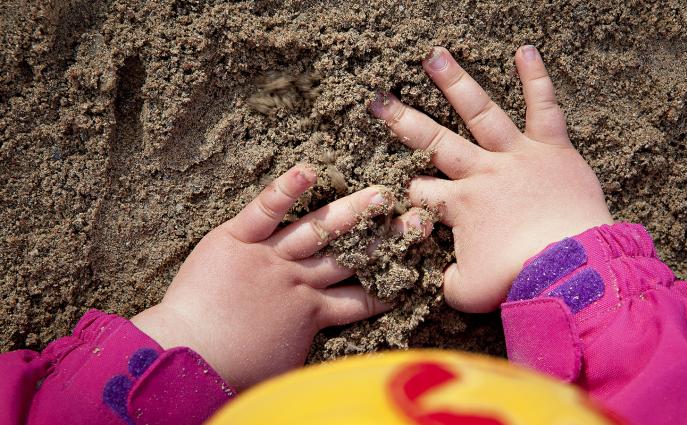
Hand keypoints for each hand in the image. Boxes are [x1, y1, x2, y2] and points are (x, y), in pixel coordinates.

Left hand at [131, 165, 430, 388]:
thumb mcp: (286, 366)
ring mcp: (269, 258)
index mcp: (310, 313)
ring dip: (351, 212)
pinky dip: (286, 190)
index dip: (388, 287)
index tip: (414, 272)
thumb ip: (313, 346)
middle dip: (387, 239)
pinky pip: (265, 210)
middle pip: (351, 257)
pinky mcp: (237, 239)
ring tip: (382, 194)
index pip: (360, 299)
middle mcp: (298, 282)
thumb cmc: (231, 369)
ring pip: (318, 230)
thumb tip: (333, 355)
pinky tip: (308, 170)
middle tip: (419, 219)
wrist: (186, 356)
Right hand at [370, 46, 612, 312]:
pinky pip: (543, 109)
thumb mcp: (467, 291)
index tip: (395, 187)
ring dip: (455, 84)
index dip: (405, 189)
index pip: (420, 191)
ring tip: (434, 55)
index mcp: (459, 206)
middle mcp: (481, 173)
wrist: (570, 267)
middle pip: (434, 143)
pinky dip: (535, 80)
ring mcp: (515, 156)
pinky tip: (525, 50)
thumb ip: (448, 279)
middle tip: (379, 100)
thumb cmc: (516, 279)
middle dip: (402, 122)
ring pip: (480, 113)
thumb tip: (443, 274)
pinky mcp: (551, 149)